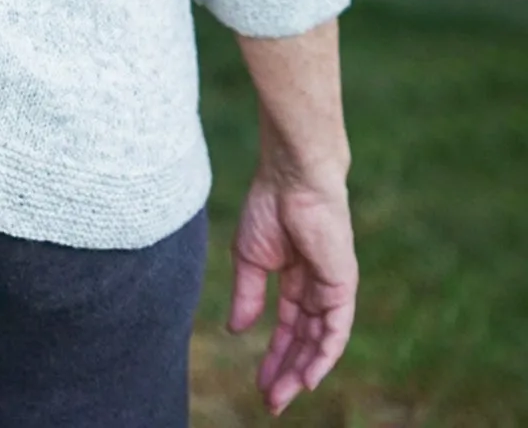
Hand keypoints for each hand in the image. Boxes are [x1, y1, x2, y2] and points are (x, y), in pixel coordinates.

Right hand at [227, 167, 356, 414]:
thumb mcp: (249, 258)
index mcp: (295, 279)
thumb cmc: (268, 206)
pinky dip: (323, 355)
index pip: (287, 328)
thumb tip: (236, 332)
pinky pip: (335, 330)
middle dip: (286, 371)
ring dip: (301, 371)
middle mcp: (317, 288)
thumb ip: (247, 295)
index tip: (260, 385)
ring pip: (319, 341)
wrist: (291, 178)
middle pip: (303, 341)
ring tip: (281, 396)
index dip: (274, 357)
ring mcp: (331, 288)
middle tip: (270, 401)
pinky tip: (309, 377)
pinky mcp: (343, 285)